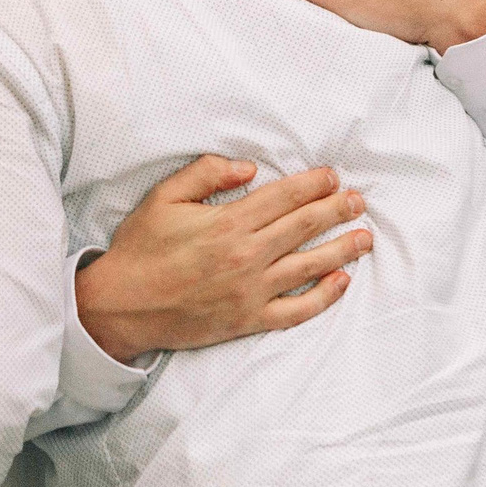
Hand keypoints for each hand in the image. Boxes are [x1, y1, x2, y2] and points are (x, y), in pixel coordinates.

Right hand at [75, 156, 371, 363]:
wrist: (121, 307)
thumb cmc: (140, 249)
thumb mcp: (163, 197)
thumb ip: (206, 173)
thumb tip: (248, 167)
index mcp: (228, 223)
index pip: (284, 197)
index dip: (314, 184)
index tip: (333, 177)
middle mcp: (246, 256)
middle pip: (305, 227)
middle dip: (337, 210)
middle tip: (358, 201)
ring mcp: (250, 291)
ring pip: (310, 266)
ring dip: (342, 249)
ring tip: (364, 237)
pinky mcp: (248, 319)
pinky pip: (297, 310)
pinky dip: (323, 297)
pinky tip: (340, 281)